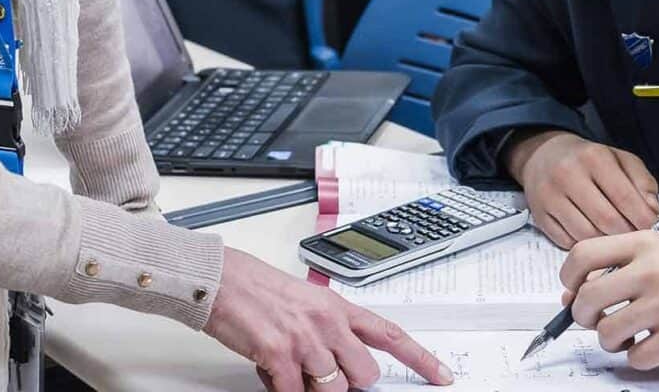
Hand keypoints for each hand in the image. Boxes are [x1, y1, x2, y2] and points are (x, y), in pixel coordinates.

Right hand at [204, 248, 454, 390]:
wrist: (217, 278)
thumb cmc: (253, 287)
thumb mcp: (303, 301)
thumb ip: (328, 328)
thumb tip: (338, 362)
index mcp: (336, 306)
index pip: (390, 334)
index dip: (420, 359)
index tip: (441, 375)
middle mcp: (327, 321)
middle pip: (364, 374)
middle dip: (347, 383)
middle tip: (320, 374)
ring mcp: (305, 339)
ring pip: (333, 389)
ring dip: (311, 389)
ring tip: (286, 368)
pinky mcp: (279, 354)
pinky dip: (283, 391)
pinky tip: (271, 374)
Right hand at [505, 130, 658, 247]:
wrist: (543, 155)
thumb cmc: (588, 160)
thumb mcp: (620, 159)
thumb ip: (643, 182)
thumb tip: (652, 211)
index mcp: (593, 157)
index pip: (624, 197)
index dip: (643, 219)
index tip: (652, 227)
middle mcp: (567, 174)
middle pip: (607, 220)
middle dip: (626, 233)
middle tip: (634, 234)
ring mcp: (549, 196)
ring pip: (586, 235)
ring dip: (605, 242)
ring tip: (613, 234)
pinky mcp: (539, 215)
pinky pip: (567, 242)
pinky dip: (583, 243)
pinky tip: (590, 233)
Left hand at [559, 230, 658, 369]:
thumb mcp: (658, 262)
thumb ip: (614, 272)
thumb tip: (569, 296)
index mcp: (645, 244)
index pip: (582, 254)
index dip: (568, 277)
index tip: (572, 289)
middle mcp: (653, 270)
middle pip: (587, 297)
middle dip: (583, 316)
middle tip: (597, 320)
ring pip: (605, 332)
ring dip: (611, 341)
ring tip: (630, 335)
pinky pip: (635, 357)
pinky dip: (639, 358)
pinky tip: (654, 346)